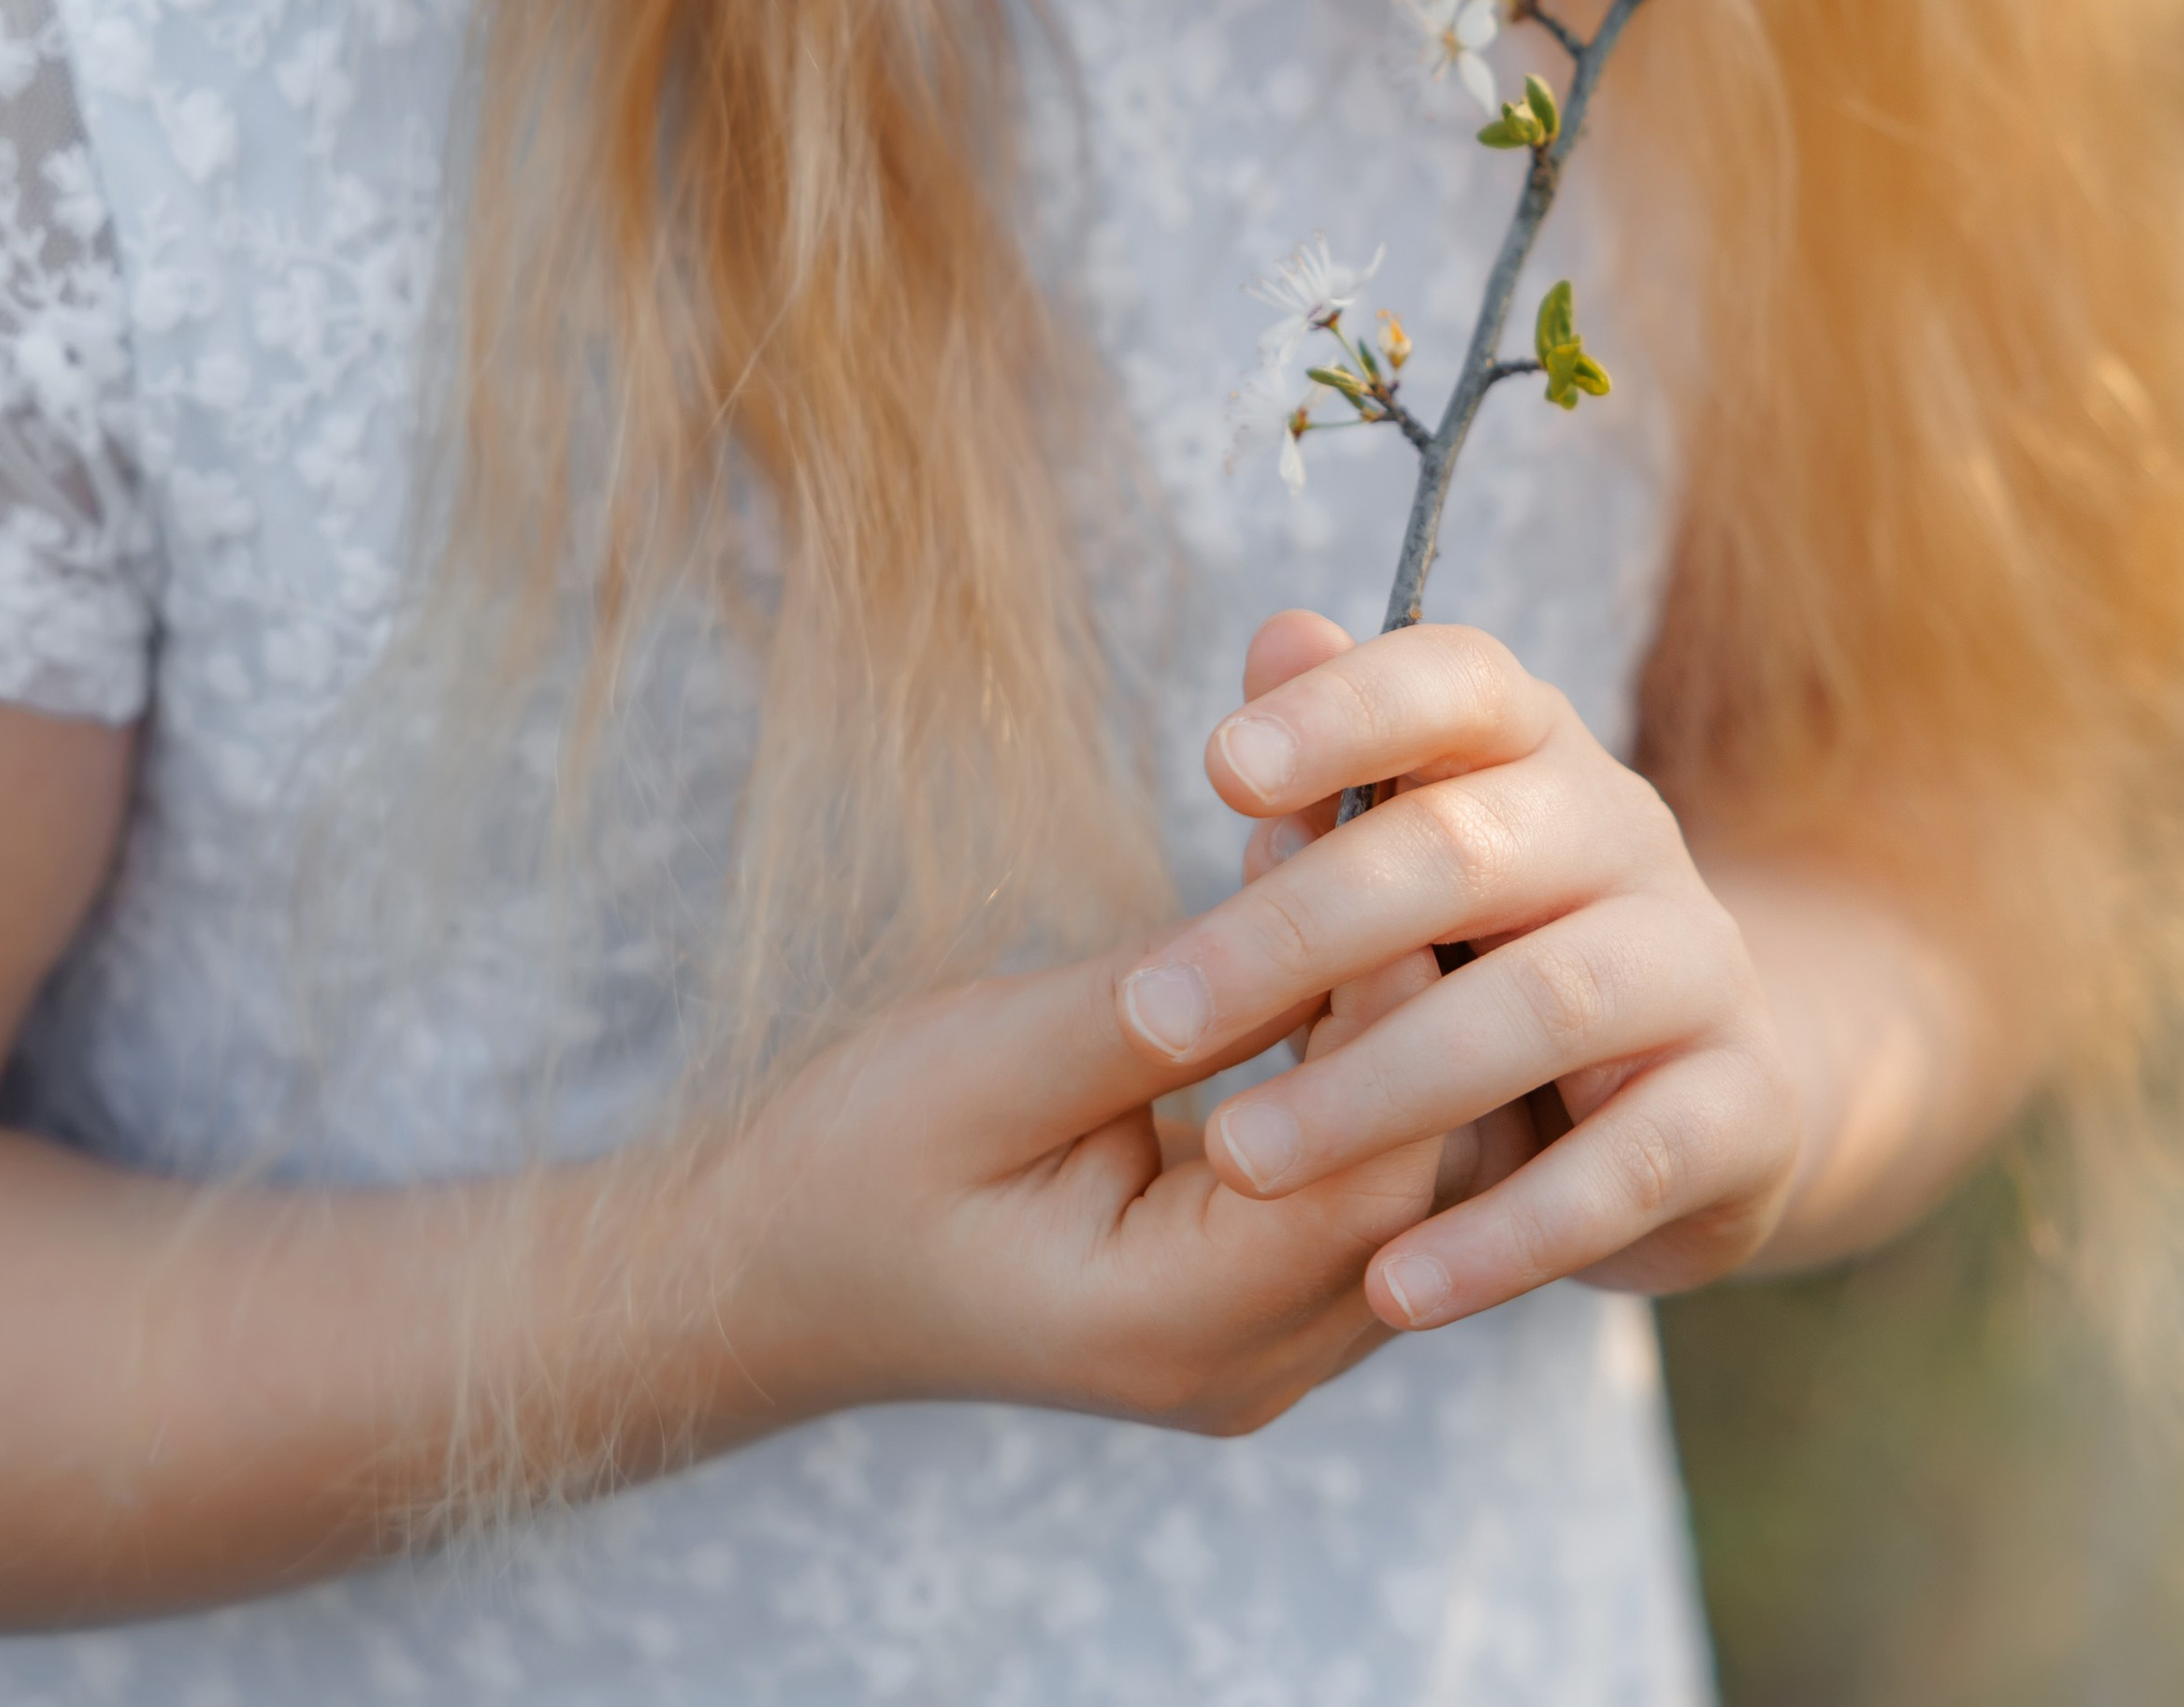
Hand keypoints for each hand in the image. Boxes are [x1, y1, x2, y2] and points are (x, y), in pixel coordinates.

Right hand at [705, 626, 1463, 1440]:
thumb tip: (1312, 917)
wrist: (765, 1270)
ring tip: (1351, 852)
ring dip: (1383, 1012)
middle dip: (1410, 993)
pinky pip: (1346, 1169)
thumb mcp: (986, 1066)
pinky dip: (1345, 1050)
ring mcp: (1258, 1340)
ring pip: (1401, 1169)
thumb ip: (1154, 1014)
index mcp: (1180, 1328)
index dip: (1400, 1009)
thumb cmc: (852, 1165)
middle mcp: (1250, 1361)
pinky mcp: (1246, 1287)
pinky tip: (1311, 929)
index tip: (1380, 846)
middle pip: (1418, 1178)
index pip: (1376, 1176)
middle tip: (1384, 821)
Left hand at [1118, 614, 1803, 1329]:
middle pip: (1466, 852)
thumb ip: (1333, 769)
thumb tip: (1275, 638)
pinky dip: (1506, 1236)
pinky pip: (1627, 1170)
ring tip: (1238, 1162)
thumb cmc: (1486, 951)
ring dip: (1378, 1089)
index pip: (1455, 683)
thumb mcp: (1405, 856)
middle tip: (1156, 1013)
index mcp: (1533, 747)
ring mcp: (1699, 968)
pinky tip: (1392, 1289)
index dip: (1345, 712)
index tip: (1220, 771)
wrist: (1696, 1094)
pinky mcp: (1744, 1111)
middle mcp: (1628, 833)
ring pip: (1541, 1010)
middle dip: (1299, 931)